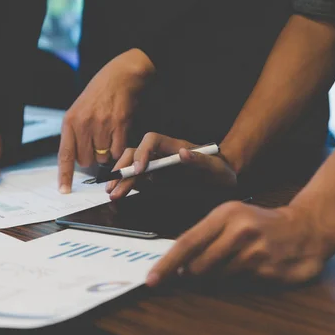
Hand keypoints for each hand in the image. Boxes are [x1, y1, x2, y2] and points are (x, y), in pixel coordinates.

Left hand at [58, 48, 154, 193]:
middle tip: (98, 143)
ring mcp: (102, 125)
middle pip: (86, 160)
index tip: (64, 190)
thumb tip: (77, 157)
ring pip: (103, 157)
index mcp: (71, 121)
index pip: (65, 154)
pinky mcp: (119, 125)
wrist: (121, 76)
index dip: (64, 175)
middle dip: (92, 157)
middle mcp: (84, 124)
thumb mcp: (80, 109)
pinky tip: (119, 133)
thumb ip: (76, 132)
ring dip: (107, 151)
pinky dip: (119, 148)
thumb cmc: (101, 92)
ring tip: (109, 133)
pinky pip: (118, 151)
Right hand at [106, 132, 236, 199]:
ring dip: (121, 179)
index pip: (151, 140)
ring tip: (112, 193)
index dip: (142, 152)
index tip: (140, 169)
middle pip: (135, 154)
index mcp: (173, 146)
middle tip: (114, 186)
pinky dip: (128, 186)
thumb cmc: (219, 169)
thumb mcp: (215, 166)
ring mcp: (156, 167)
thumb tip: (183, 154)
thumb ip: (199, 159)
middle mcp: (161, 154)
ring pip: (132, 167)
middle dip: (123, 169)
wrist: (222, 180)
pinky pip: (138, 180)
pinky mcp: (156, 180)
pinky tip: (120, 193)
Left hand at [146, 202, 330, 285]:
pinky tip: (249, 268)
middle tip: (192, 273)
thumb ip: (205, 237)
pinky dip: (236, 281)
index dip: (167, 264)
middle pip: (198, 265)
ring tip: (230, 263)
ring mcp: (255, 252)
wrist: (305, 228)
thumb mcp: (232, 218)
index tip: (152, 279)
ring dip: (214, 278)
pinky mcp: (267, 270)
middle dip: (190, 274)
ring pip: (216, 278)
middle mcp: (239, 231)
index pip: (187, 242)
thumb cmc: (260, 224)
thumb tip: (176, 263)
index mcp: (225, 214)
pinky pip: (237, 284)